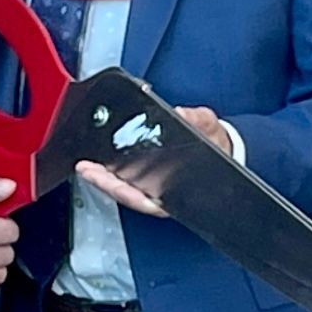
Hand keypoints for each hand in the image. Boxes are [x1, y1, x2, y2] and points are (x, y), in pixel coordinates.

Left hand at [76, 106, 230, 219]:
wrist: (225, 150)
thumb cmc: (217, 147)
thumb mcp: (211, 128)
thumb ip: (199, 121)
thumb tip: (182, 113)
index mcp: (178, 190)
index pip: (147, 197)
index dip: (125, 191)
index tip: (108, 180)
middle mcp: (164, 193)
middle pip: (129, 195)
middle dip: (105, 183)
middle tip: (87, 169)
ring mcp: (155, 189)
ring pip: (125, 191)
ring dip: (104, 180)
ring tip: (86, 167)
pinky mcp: (149, 179)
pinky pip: (127, 182)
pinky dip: (111, 175)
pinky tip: (99, 165)